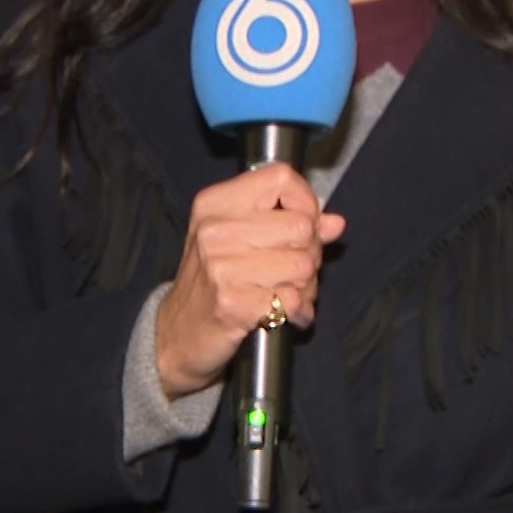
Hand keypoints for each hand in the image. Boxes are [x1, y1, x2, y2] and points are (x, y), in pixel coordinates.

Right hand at [153, 162, 345, 398]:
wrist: (178, 335)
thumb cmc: (211, 283)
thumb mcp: (240, 240)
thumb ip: (289, 225)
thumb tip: (334, 223)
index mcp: (216, 203)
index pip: (280, 178)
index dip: (305, 201)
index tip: (305, 224)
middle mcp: (215, 230)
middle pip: (301, 227)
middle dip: (310, 254)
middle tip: (294, 270)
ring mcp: (221, 266)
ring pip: (303, 265)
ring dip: (306, 287)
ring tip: (286, 294)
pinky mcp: (232, 303)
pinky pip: (293, 300)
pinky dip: (297, 312)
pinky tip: (282, 314)